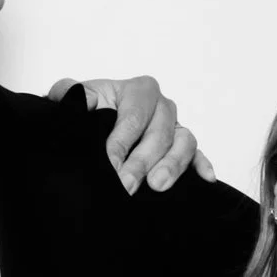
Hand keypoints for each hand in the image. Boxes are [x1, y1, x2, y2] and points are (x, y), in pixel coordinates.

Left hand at [50, 76, 216, 193]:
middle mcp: (162, 106)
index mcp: (139, 90)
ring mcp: (176, 127)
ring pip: (183, 143)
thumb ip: (72, 93)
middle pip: (159, 133)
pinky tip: (204, 179)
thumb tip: (85, 100)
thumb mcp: (72, 96)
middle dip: (142, 161)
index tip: (109, 164)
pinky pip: (197, 155)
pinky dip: (202, 165)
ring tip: (156, 186)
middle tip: (126, 185)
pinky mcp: (183, 147)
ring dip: (171, 165)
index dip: (121, 142)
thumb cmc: (86, 110)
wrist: (89, 124)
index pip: (133, 117)